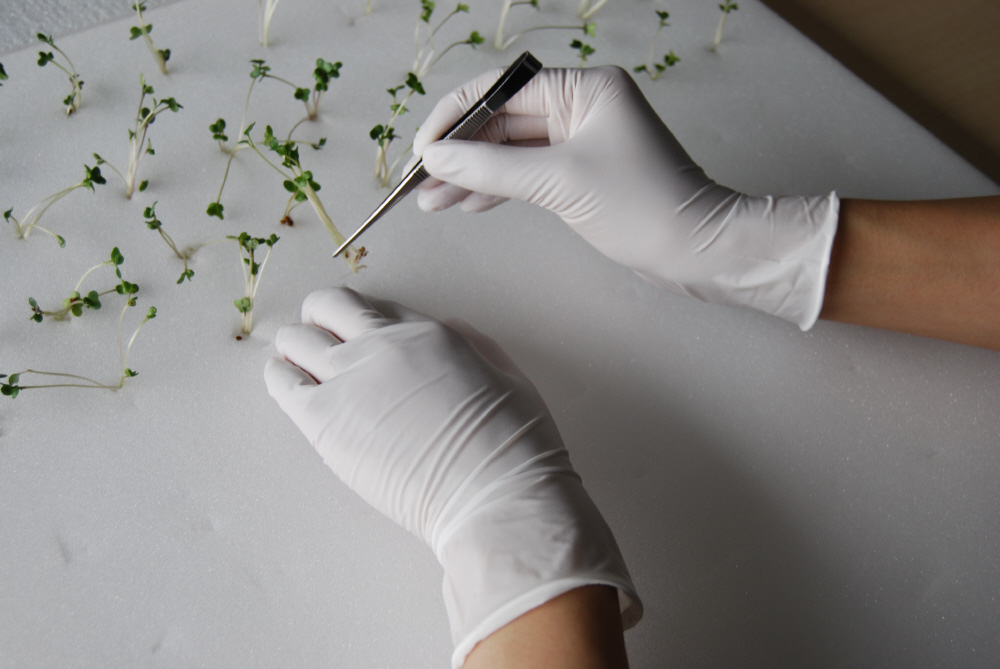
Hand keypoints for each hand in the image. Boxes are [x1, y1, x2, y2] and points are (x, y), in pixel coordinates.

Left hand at [264, 288, 639, 667]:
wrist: (492, 496)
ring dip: (296, 348)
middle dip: (321, 319)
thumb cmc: (513, 445)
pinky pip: (280, 383)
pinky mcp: (323, 424)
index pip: (375, 306)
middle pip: (326, 307)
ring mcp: (348, 382)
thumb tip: (448, 328)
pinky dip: (280, 377)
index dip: (365, 319)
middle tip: (325, 342)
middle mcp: (381, 346)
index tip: (361, 336)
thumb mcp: (508, 376)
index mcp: (426, 334)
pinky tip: (289, 386)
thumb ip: (474, 346)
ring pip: (294, 340)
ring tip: (301, 368)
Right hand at [414, 66, 838, 328]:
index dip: (457, 117)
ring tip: (431, 202)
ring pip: (511, 151)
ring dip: (472, 175)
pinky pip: (527, 173)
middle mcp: (582, 105)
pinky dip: (497, 189)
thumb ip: (491, 167)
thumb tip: (435, 156)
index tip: (422, 148)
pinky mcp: (581, 173)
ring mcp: (581, 140)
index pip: (503, 90)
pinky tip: (466, 205)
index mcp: (585, 87)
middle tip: (419, 182)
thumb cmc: (640, 206)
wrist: (695, 250)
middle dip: (460, 152)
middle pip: (503, 121)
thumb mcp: (559, 181)